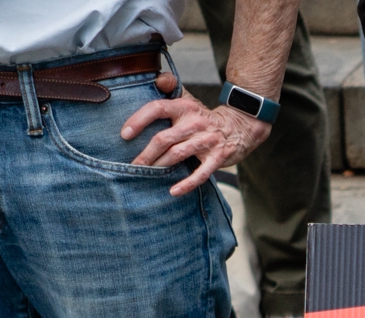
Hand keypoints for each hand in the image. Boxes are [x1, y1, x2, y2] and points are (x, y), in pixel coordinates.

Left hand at [121, 71, 274, 196]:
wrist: (240, 127)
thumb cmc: (204, 117)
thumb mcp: (189, 99)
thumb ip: (171, 87)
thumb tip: (157, 79)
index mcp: (185, 107)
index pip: (158, 108)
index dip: (139, 120)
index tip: (125, 134)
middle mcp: (195, 122)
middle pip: (164, 138)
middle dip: (146, 154)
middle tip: (133, 166)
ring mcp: (207, 141)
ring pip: (177, 154)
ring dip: (160, 166)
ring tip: (146, 176)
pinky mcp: (218, 157)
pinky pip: (200, 173)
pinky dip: (186, 184)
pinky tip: (173, 191)